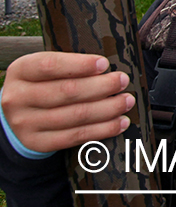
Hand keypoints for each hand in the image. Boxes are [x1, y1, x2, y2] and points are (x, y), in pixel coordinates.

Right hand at [1, 51, 132, 153]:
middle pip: (67, 91)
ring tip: (127, 101)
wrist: (21, 112)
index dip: (80, 65)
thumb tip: (108, 67)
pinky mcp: (38, 143)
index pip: (50, 66)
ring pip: (76, 115)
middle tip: (123, 80)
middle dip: (102, 86)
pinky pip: (77, 136)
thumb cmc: (43, 82)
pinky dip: (103, 129)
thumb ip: (70, 63)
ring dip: (108, 108)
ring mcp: (26, 123)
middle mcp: (18, 98)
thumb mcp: (46, 67)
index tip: (104, 63)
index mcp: (21, 71)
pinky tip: (120, 122)